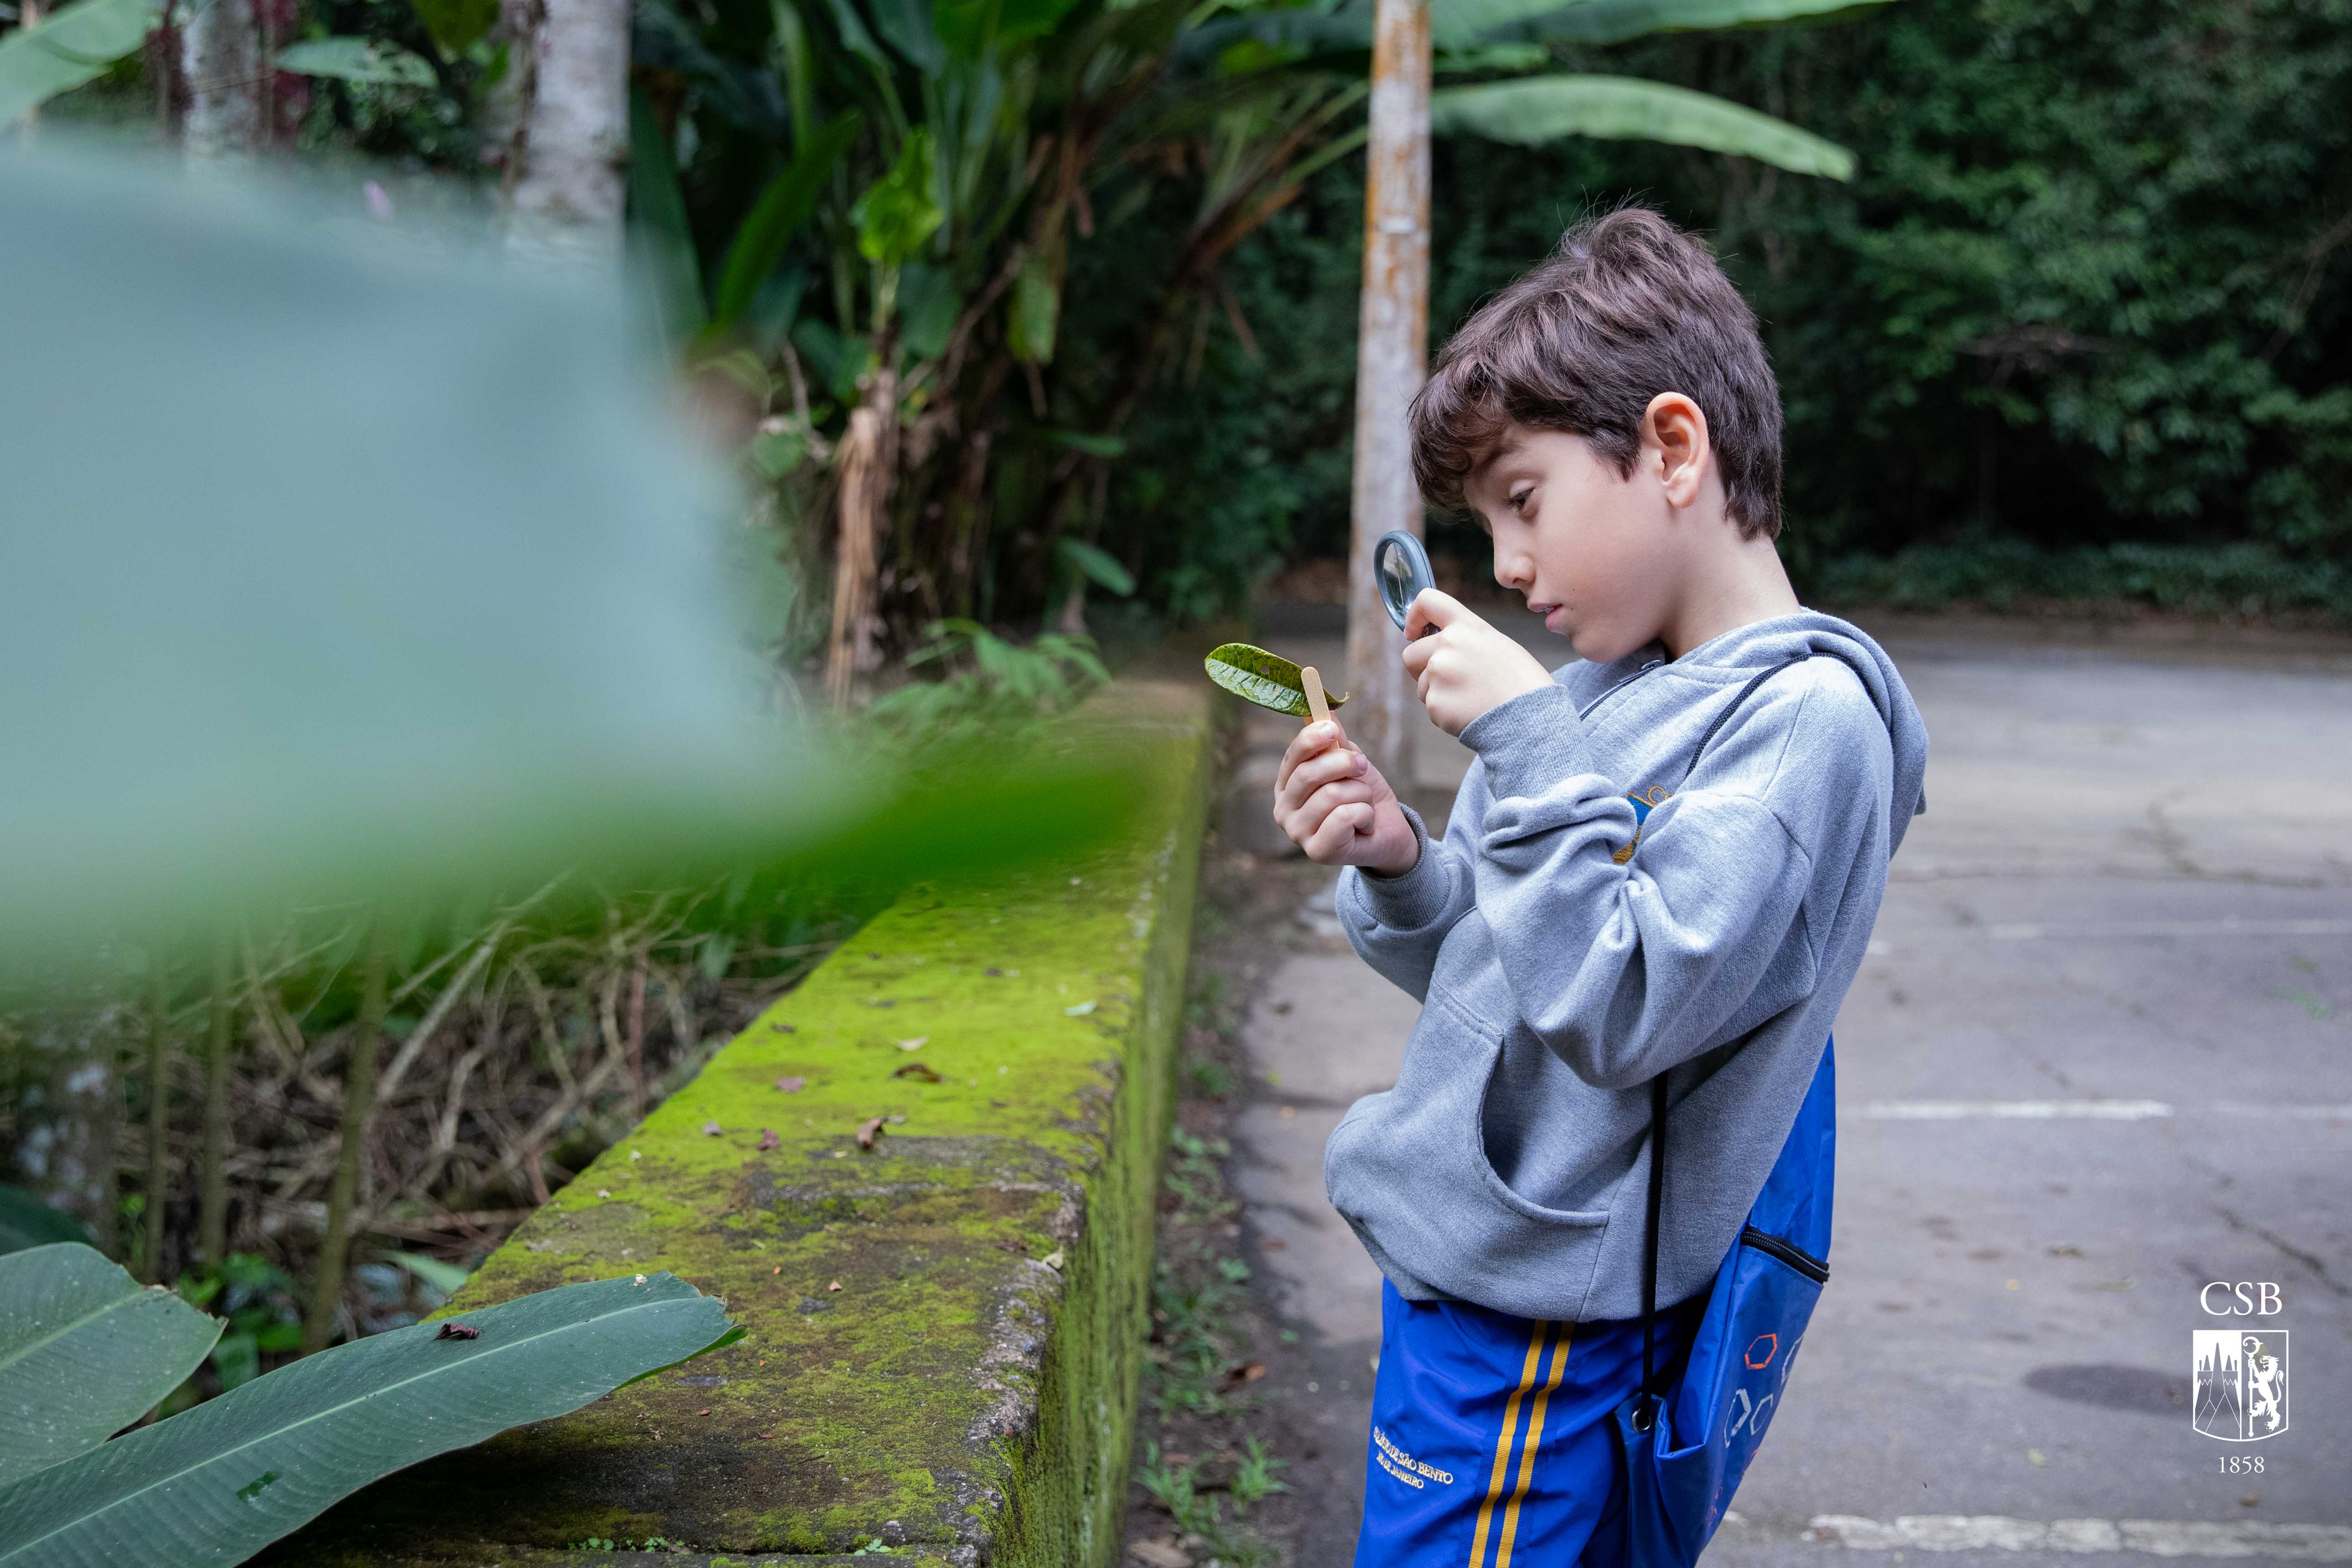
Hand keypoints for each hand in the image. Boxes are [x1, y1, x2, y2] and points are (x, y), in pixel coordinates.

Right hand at [1273, 718, 1418, 874]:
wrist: (1387, 833)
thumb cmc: (1362, 797)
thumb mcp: (1350, 762)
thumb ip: (1336, 740)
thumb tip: (1324, 709)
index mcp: (1286, 785)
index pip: (1293, 757)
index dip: (1312, 739)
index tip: (1332, 730)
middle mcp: (1283, 810)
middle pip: (1309, 773)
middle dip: (1345, 764)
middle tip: (1363, 767)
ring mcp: (1298, 833)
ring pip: (1332, 794)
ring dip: (1360, 794)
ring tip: (1364, 803)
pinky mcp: (1317, 851)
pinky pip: (1345, 816)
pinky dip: (1365, 814)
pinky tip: (1364, 824)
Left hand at [1400, 590, 1554, 736]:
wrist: (1531, 717)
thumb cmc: (1522, 682)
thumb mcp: (1498, 645)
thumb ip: (1466, 640)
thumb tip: (1441, 645)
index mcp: (1466, 626)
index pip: (1427, 601)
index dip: (1414, 616)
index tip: (1413, 632)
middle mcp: (1447, 645)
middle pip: (1410, 654)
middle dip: (1421, 668)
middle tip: (1449, 681)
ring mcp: (1438, 674)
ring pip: (1421, 684)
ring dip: (1438, 693)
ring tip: (1471, 699)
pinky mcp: (1435, 702)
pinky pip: (1431, 707)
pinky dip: (1445, 714)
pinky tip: (1470, 713)